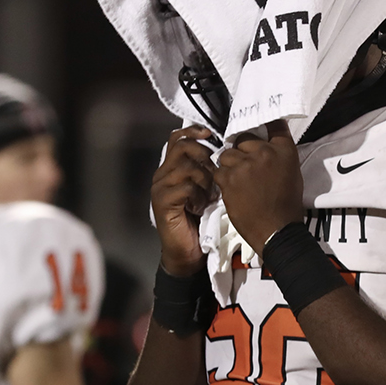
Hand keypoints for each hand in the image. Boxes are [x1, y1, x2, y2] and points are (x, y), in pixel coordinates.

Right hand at [151, 126, 215, 276]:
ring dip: (204, 179)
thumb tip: (224, 150)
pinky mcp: (163, 202)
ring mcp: (160, 188)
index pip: (177, 138)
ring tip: (208, 195)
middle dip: (203, 154)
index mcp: (171, 168)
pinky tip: (201, 207)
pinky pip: (185, 187)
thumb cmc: (199, 220)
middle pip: (182, 147)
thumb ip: (207, 170)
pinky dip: (198, 195)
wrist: (187, 253)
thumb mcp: (205, 189)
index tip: (211, 134)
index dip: (194, 131)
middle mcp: (162, 174)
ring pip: (186, 166)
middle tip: (214, 171)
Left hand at [213, 120, 304, 253]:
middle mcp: (264, 152)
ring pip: (227, 154)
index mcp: (283, 150)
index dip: (262, 121)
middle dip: (241, 151)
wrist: (277, 230)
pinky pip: (218, 171)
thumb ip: (278, 153)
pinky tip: (232, 190)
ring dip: (229, 165)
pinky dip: (223, 179)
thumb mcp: (291, 171)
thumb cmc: (287, 203)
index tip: (255, 123)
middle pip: (242, 138)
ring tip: (238, 180)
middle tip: (244, 167)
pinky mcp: (229, 179)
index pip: (274, 124)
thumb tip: (264, 141)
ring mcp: (245, 165)